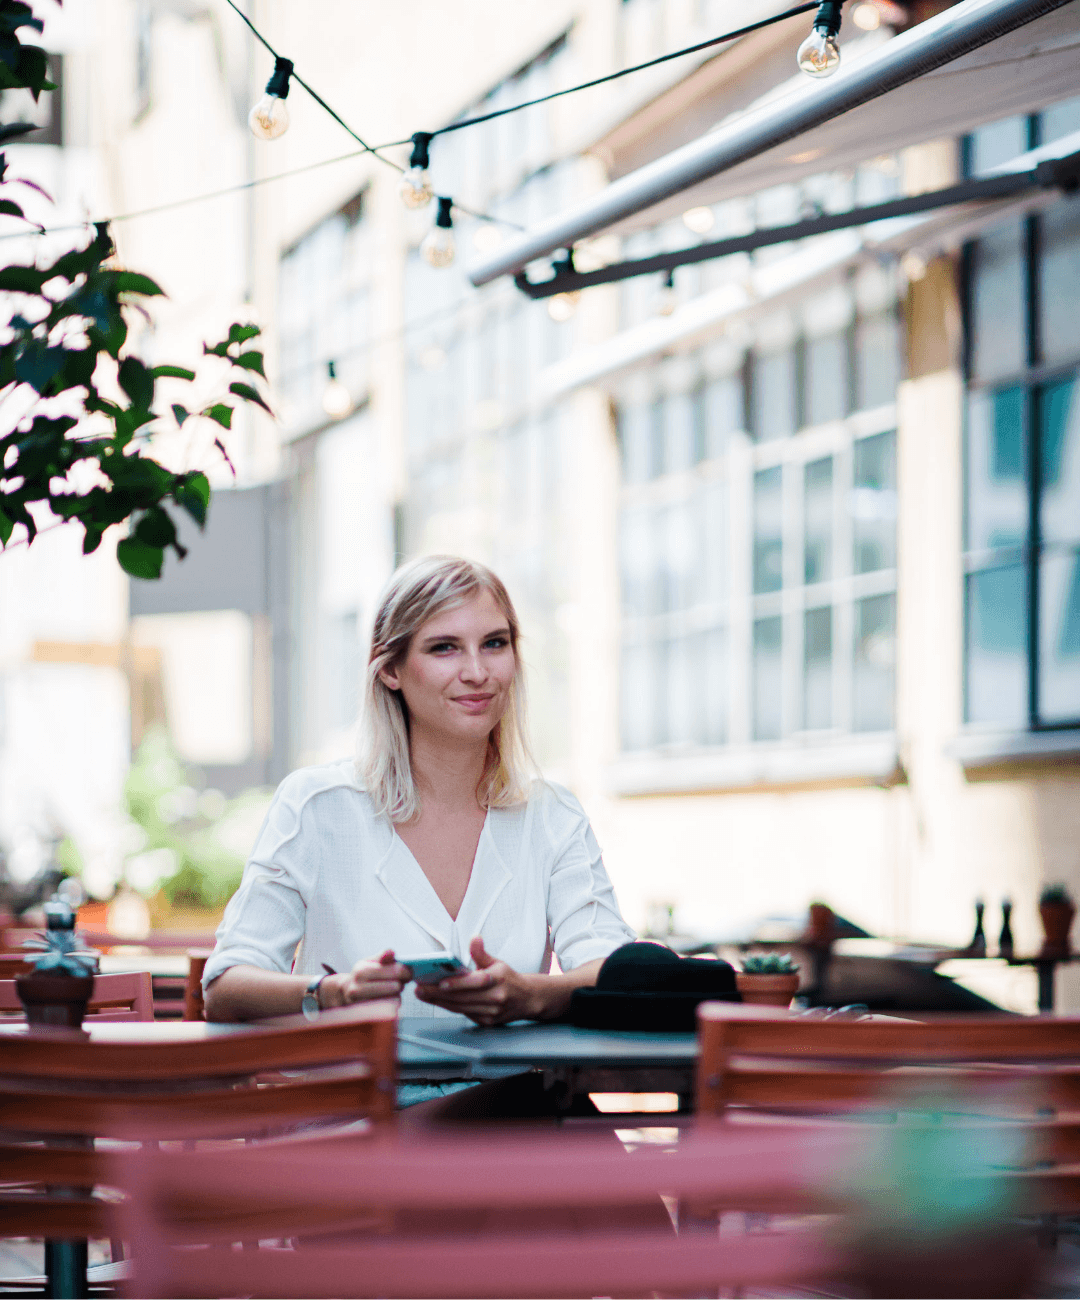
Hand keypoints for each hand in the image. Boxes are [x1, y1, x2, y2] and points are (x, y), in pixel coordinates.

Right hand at [320, 949, 409, 1007]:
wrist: (344, 994)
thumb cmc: (361, 977)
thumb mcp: (368, 962)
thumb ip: (382, 956)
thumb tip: (391, 952)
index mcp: (361, 971)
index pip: (395, 971)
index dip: (406, 971)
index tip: (407, 972)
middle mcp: (358, 988)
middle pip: (396, 986)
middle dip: (401, 984)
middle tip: (398, 982)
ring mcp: (361, 1005)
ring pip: (394, 999)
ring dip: (396, 995)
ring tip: (389, 991)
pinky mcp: (367, 1017)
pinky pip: (390, 1010)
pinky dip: (391, 1005)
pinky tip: (385, 1000)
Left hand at [413, 936, 543, 1025]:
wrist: (527, 1000)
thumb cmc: (509, 979)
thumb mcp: (497, 962)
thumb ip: (481, 953)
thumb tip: (474, 938)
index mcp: (498, 980)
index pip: (476, 982)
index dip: (457, 984)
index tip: (440, 982)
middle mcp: (495, 998)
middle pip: (463, 998)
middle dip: (438, 994)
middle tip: (419, 988)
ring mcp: (490, 1013)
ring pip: (460, 1008)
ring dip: (439, 1001)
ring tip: (422, 994)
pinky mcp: (486, 1022)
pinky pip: (463, 1014)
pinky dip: (449, 1007)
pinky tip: (436, 1000)